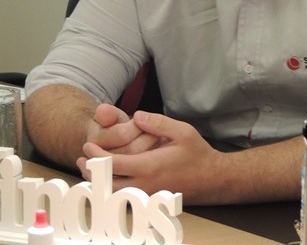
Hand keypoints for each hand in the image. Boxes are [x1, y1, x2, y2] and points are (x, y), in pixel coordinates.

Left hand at [78, 111, 226, 203]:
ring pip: (112, 196)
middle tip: (82, 159)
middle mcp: (143, 186)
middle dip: (91, 172)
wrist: (212, 179)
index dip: (96, 156)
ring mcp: (146, 197)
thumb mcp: (182, 131)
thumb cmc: (197, 153)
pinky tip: (107, 179)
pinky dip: (110, 190)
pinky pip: (122, 199)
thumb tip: (136, 116)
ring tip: (89, 169)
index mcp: (149, 167)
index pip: (112, 165)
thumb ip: (158, 123)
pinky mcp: (149, 202)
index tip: (88, 145)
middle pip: (106, 185)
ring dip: (98, 183)